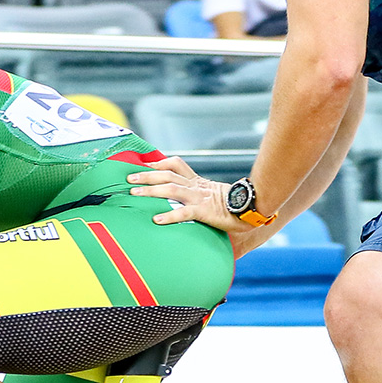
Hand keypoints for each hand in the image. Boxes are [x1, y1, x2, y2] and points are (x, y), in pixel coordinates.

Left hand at [132, 158, 265, 256]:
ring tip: (133, 193)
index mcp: (198, 181)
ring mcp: (200, 198)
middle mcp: (196, 186)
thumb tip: (184, 199)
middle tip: (128, 177)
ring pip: (170, 189)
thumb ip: (197, 196)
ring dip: (150, 190)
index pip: (175, 164)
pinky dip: (170, 215)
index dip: (157, 162)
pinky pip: (184, 213)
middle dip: (146, 175)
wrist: (253, 209)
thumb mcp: (213, 196)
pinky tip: (157, 220)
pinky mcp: (205, 212)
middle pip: (167, 174)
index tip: (142, 164)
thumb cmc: (234, 206)